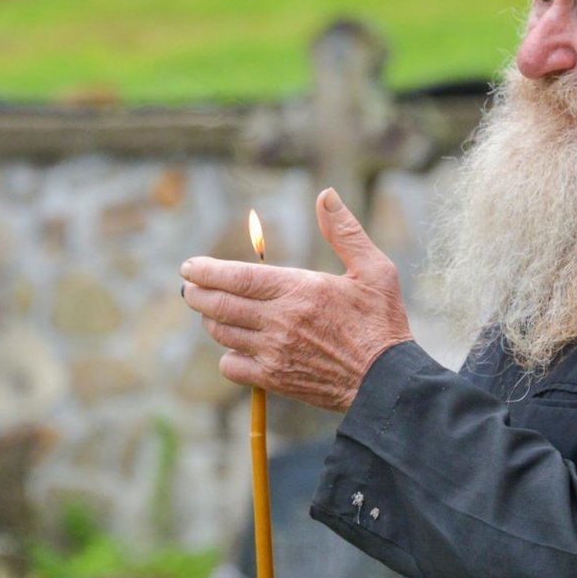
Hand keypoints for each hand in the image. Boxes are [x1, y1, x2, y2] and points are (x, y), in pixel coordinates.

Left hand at [181, 187, 413, 411]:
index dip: (207, 271)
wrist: (387, 382)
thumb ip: (344, 231)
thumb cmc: (383, 323)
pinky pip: (232, 366)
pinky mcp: (274, 380)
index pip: (237, 277)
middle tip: (190, 286)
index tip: (189, 267)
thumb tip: (325, 195)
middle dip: (197, 293)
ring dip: (212, 319)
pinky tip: (237, 346)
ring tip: (212, 309)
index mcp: (299, 290)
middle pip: (220, 305)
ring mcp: (274, 353)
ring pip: (222, 333)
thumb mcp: (374, 270)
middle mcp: (280, 321)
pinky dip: (228, 355)